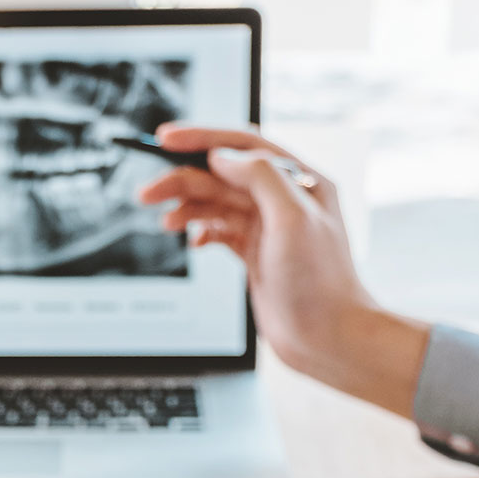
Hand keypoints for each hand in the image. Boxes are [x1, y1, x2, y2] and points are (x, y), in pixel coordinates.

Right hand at [136, 125, 430, 416]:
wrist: (330, 338)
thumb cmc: (322, 284)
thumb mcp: (294, 219)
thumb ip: (261, 177)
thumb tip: (222, 156)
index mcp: (301, 180)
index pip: (244, 146)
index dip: (202, 139)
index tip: (165, 139)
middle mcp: (284, 199)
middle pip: (222, 175)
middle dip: (183, 178)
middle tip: (148, 192)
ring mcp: (269, 226)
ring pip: (216, 202)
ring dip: (186, 205)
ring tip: (164, 220)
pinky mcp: (256, 252)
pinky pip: (219, 229)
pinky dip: (201, 230)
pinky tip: (193, 241)